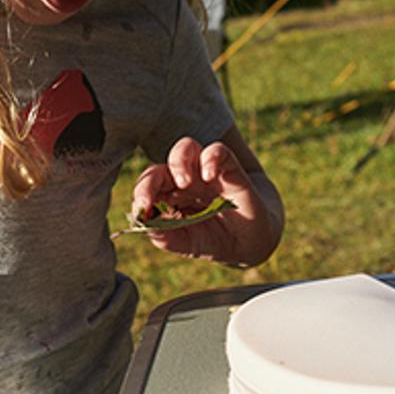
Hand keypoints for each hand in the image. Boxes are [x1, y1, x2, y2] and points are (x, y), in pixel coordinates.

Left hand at [130, 136, 279, 266]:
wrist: (253, 244)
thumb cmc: (217, 241)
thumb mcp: (190, 245)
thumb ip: (167, 237)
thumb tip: (145, 227)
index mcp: (170, 198)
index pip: (148, 186)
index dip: (141, 193)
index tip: (141, 209)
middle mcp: (186, 182)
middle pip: (161, 167)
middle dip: (150, 180)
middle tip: (150, 199)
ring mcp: (207, 173)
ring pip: (186, 148)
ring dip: (179, 161)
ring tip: (185, 183)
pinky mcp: (230, 168)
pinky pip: (217, 150)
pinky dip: (210, 158)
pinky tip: (209, 176)